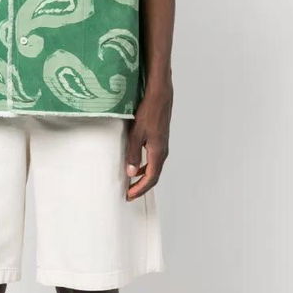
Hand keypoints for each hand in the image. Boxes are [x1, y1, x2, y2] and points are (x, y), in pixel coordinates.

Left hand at [124, 84, 172, 200]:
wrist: (160, 96)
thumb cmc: (149, 111)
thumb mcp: (136, 133)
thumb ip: (133, 154)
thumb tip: (131, 173)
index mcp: (158, 152)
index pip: (151, 178)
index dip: (140, 189)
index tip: (129, 196)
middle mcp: (162, 151)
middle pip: (153, 176)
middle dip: (142, 187)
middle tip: (129, 194)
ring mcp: (162, 146)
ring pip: (154, 168)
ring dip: (143, 177)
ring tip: (131, 183)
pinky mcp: (159, 140)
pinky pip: (153, 159)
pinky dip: (145, 167)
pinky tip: (136, 165)